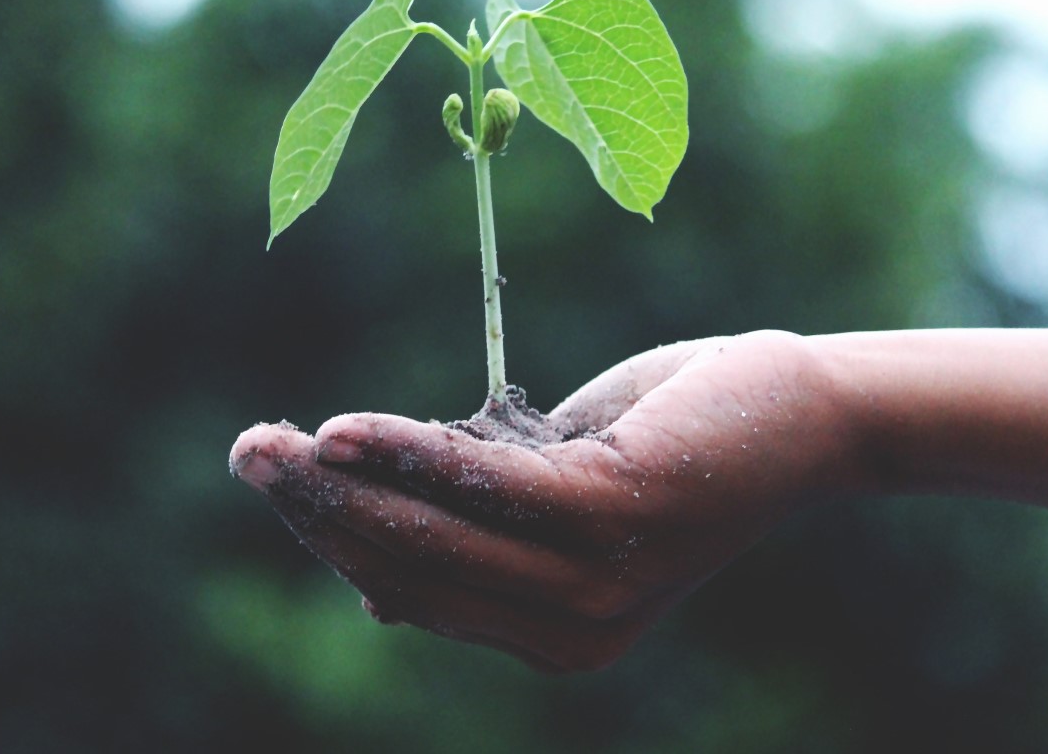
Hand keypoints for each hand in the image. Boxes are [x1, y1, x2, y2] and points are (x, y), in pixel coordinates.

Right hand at [229, 331, 859, 671]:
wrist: (800, 412)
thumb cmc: (673, 440)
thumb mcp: (560, 493)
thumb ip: (480, 532)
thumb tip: (372, 587)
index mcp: (554, 636)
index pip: (415, 591)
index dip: (336, 538)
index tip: (278, 479)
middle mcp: (571, 632)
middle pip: (410, 569)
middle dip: (318, 513)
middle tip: (247, 453)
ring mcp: (595, 583)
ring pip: (433, 535)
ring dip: (341, 485)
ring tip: (271, 443)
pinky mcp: (613, 516)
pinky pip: (483, 485)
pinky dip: (408, 454)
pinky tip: (344, 431)